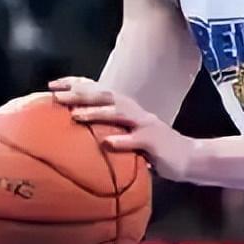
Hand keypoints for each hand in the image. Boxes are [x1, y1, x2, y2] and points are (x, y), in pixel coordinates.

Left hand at [49, 76, 197, 182]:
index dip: (77, 84)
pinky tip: (107, 143)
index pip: (100, 90)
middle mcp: (136, 111)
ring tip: (76, 116)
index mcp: (127, 108)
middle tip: (57, 97)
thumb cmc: (154, 150)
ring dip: (97, 113)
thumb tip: (78, 130)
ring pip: (120, 113)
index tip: (53, 85)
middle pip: (106, 96)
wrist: (189, 159)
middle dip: (81, 94)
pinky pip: (137, 140)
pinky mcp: (155, 142)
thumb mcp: (129, 136)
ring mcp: (146, 125)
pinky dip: (122, 140)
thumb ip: (110, 130)